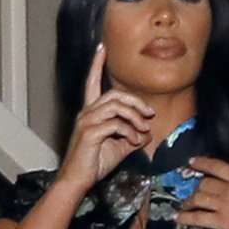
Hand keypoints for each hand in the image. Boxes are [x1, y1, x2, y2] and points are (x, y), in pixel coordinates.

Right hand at [57, 44, 155, 196]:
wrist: (78, 180)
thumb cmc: (95, 163)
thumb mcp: (118, 148)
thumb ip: (132, 137)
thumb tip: (148, 133)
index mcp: (90, 112)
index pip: (92, 82)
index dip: (97, 64)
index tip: (103, 48)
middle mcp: (86, 112)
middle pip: (114, 94)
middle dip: (135, 101)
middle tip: (150, 113)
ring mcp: (87, 121)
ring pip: (116, 106)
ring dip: (135, 117)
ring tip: (144, 130)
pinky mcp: (90, 133)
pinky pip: (115, 124)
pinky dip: (129, 132)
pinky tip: (134, 141)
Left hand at [175, 145, 228, 228]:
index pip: (217, 166)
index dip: (203, 163)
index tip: (192, 162)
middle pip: (205, 183)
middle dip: (196, 186)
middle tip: (191, 190)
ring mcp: (223, 205)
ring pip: (199, 199)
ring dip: (189, 201)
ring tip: (183, 205)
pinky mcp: (220, 222)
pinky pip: (199, 218)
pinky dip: (186, 218)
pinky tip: (178, 219)